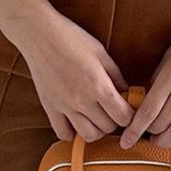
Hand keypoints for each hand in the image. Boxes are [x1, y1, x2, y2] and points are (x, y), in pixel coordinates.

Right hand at [0, 0, 134, 142]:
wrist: (40, 35)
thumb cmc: (72, 38)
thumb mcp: (101, 53)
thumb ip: (116, 75)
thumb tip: (127, 92)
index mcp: (98, 85)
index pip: (123, 116)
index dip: (130, 115)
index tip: (129, 109)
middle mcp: (82, 100)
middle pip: (108, 128)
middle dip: (115, 120)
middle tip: (113, 109)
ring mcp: (64, 106)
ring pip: (88, 135)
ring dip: (97, 129)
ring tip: (97, 117)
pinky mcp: (50, 108)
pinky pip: (63, 133)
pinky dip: (73, 133)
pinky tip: (77, 121)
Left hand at [118, 10, 170, 165]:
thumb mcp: (169, 56)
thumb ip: (157, 79)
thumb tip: (144, 101)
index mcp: (170, 75)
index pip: (148, 110)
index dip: (134, 129)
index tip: (125, 140)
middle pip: (161, 123)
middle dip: (148, 133)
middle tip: (142, 135)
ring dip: (165, 140)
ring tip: (157, 141)